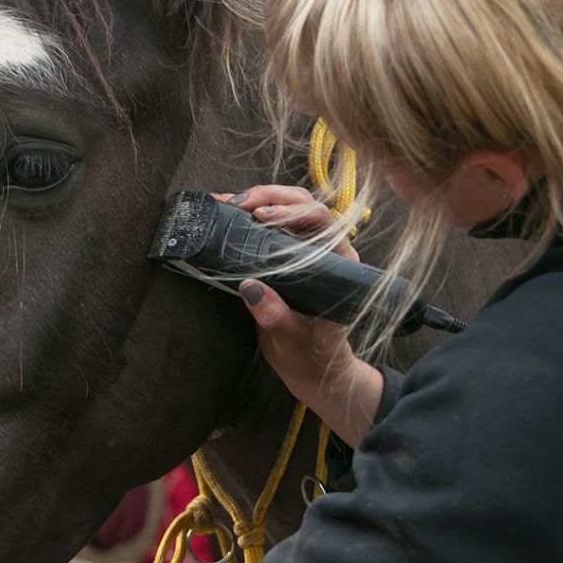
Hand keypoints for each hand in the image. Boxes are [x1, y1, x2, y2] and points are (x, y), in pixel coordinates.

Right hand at [214, 186, 382, 444]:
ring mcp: (304, 249)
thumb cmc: (312, 355)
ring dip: (256, 200)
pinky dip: (245, 215)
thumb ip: (276, 316)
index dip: (294, 212)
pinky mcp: (283, 255)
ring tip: (225, 203)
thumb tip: (251, 287)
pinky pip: (267, 226)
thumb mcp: (293, 340)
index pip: (324, 222)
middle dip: (270, 196)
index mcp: (339, 265)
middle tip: (238, 203)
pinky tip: (223, 211)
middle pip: (303, 204)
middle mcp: (325, 250)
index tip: (263, 216)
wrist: (310, 366)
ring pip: (285, 207)